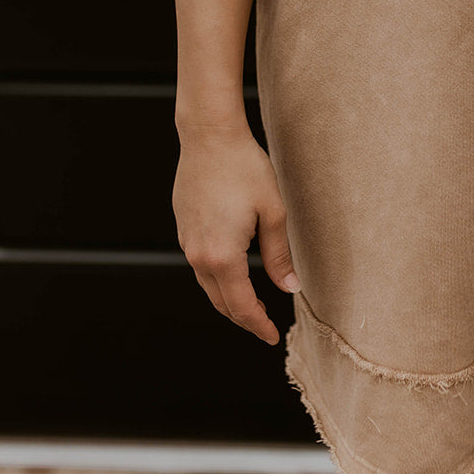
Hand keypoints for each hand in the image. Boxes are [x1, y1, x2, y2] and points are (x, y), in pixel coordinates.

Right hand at [173, 119, 300, 346]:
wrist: (209, 137)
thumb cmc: (244, 168)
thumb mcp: (273, 212)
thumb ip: (279, 255)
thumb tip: (289, 287)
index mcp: (223, 256)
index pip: (241, 306)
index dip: (258, 325)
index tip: (271, 336)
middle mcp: (198, 255)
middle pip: (221, 302)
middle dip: (243, 318)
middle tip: (264, 327)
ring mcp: (187, 242)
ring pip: (207, 286)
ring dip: (228, 300)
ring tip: (251, 306)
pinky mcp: (183, 228)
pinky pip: (199, 266)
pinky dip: (216, 280)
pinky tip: (231, 275)